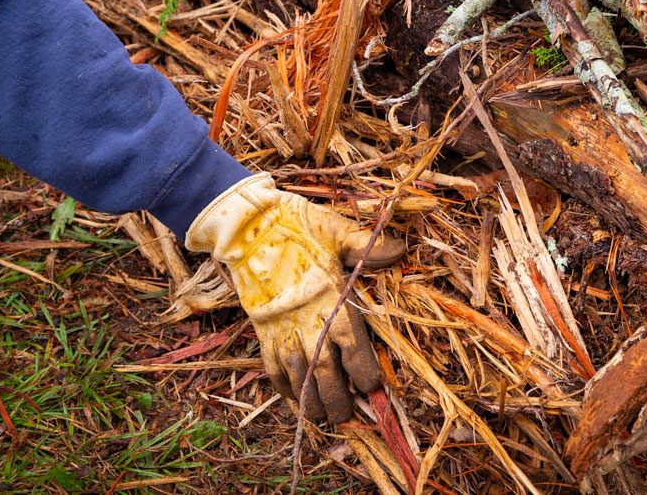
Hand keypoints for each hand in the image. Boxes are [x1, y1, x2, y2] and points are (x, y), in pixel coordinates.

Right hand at [185, 174, 404, 421]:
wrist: (245, 229)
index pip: (353, 350)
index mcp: (331, 303)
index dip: (364, 374)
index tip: (373, 386)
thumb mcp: (337, 231)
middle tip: (350, 416)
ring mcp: (281, 332)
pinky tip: (297, 403)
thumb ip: (368, 247)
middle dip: (339, 401)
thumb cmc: (296, 227)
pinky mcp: (262, 333)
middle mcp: (306, 326)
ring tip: (327, 419)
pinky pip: (273, 372)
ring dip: (313, 404)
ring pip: (299, 381)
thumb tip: (401, 251)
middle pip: (326, 376)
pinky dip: (285, 392)